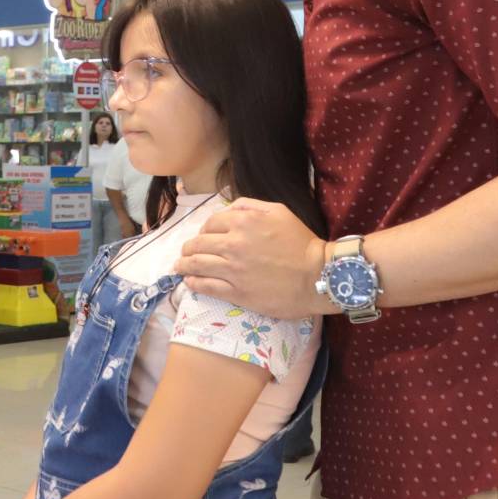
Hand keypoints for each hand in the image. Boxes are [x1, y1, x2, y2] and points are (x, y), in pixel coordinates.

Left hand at [174, 198, 331, 318]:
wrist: (318, 275)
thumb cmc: (301, 243)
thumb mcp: (278, 211)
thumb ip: (250, 206)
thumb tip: (230, 207)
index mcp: (243, 222)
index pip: (210, 224)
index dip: (203, 230)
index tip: (202, 237)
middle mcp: (233, 244)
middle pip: (199, 244)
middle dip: (188, 249)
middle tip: (185, 253)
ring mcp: (233, 269)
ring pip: (198, 265)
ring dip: (184, 265)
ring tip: (179, 267)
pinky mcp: (237, 292)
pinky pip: (207, 286)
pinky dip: (194, 283)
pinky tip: (190, 282)